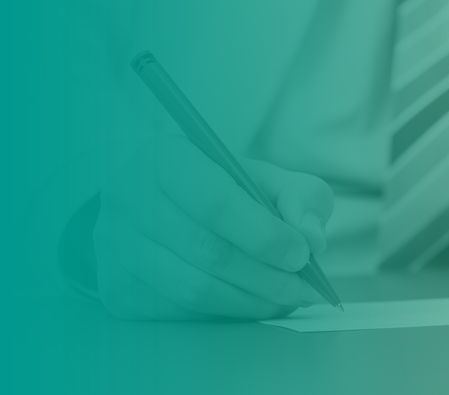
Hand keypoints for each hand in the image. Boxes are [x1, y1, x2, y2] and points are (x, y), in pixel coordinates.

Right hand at [95, 135, 334, 320]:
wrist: (159, 203)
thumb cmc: (221, 187)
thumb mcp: (266, 177)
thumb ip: (299, 198)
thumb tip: (311, 239)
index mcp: (165, 158)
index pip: (215, 201)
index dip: (263, 234)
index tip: (301, 255)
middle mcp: (128, 200)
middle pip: (205, 250)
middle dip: (264, 275)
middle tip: (303, 289)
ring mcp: (115, 247)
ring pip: (191, 288)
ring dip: (249, 301)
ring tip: (286, 299)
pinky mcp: (116, 288)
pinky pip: (178, 311)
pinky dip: (223, 313)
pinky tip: (251, 303)